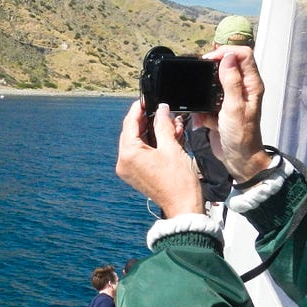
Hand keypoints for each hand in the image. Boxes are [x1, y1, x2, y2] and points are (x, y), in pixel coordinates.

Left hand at [116, 100, 202, 217]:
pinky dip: (153, 144)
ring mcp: (128, 169)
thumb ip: (163, 125)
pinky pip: (141, 153)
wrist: (182, 206)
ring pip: (138, 143)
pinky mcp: (136, 174)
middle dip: (148, 121)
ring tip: (170, 124)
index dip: (138, 109)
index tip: (145, 100)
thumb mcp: (171, 147)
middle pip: (132, 133)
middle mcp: (124, 162)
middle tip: (161, 111)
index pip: (130, 124)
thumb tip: (161, 109)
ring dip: (153, 132)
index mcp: (129, 154)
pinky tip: (167, 137)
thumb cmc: (179, 181)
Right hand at [192, 47, 271, 180]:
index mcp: (251, 84)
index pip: (243, 55)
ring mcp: (232, 99)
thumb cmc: (241, 136)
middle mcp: (243, 88)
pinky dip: (202, 109)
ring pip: (214, 84)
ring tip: (202, 105)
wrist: (238, 159)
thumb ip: (231, 81)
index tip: (209, 60)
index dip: (225, 53)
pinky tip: (204, 120)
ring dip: (204, 92)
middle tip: (199, 79)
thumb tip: (228, 57)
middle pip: (227, 66)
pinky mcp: (221, 109)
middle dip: (210, 71)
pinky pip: (208, 101)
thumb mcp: (234, 107)